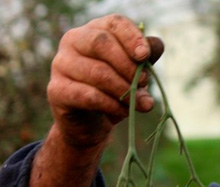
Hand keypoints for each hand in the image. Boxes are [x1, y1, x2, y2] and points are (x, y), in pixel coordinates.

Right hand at [47, 14, 163, 146]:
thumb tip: (155, 46)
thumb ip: (146, 58)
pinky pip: (89, 95)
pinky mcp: (57, 90)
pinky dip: (112, 104)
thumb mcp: (135, 72)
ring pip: (98, 73)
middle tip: (144, 83)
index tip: (145, 56)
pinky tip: (124, 110)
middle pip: (101, 43)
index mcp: (95, 30)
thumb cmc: (115, 89)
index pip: (114, 23)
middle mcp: (73, 41)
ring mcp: (61, 64)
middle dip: (128, 66)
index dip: (132, 37)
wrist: (91, 123)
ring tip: (141, 103)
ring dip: (125, 90)